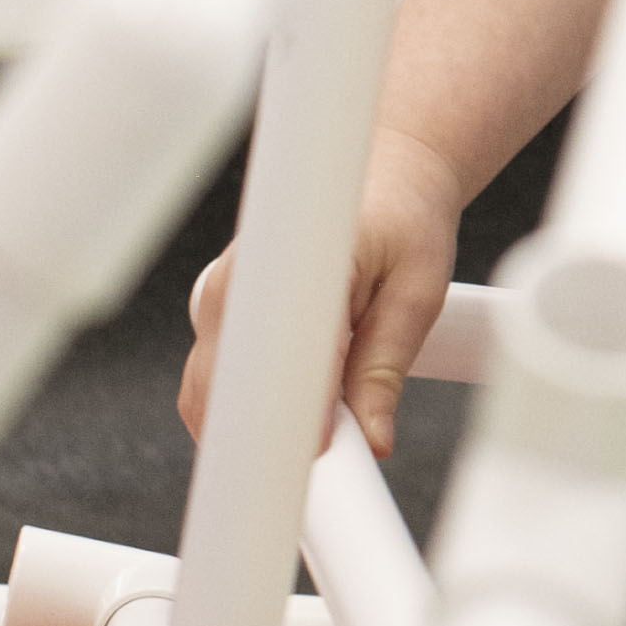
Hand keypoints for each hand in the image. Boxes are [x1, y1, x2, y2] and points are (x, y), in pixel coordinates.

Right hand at [177, 126, 479, 458]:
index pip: (268, 366)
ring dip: (256, 427)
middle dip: (268, 438)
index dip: (292, 419)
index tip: (323, 450)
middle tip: (331, 456)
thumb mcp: (416, 291)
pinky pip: (216, 385)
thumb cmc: (405, 217)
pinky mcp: (219, 317)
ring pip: (210, 399)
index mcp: (279, 266)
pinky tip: (297, 418)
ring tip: (323, 436)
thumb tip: (373, 439)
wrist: (389, 169)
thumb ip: (386, 367)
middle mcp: (232, 286)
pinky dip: (250, 411)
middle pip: (221, 396)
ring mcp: (217, 303)